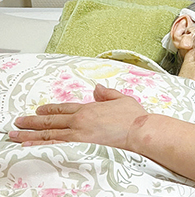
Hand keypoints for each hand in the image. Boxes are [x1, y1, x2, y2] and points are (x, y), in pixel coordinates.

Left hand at [9, 84, 147, 149]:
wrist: (139, 131)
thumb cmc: (134, 117)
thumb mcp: (122, 99)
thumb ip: (107, 93)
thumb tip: (97, 88)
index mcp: (90, 108)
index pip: (64, 108)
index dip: (49, 109)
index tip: (38, 110)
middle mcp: (80, 120)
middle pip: (51, 120)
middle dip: (32, 122)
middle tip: (18, 122)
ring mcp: (79, 133)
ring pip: (49, 133)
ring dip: (30, 133)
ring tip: (16, 134)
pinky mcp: (80, 145)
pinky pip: (55, 144)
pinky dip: (40, 144)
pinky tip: (30, 145)